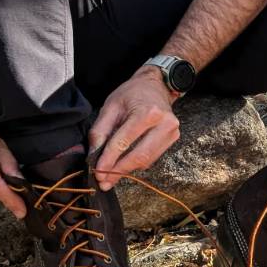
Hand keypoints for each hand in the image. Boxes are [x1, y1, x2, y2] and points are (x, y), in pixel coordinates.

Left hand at [90, 68, 179, 189]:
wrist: (156, 85)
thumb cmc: (132, 93)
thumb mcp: (111, 106)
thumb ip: (100, 130)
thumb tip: (93, 155)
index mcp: (148, 112)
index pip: (124, 142)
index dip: (109, 159)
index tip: (98, 171)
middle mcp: (164, 123)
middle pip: (139, 156)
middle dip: (119, 170)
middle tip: (104, 181)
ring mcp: (172, 132)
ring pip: (146, 160)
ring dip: (127, 170)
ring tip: (111, 175)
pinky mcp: (173, 138)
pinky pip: (152, 157)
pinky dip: (136, 163)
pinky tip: (124, 163)